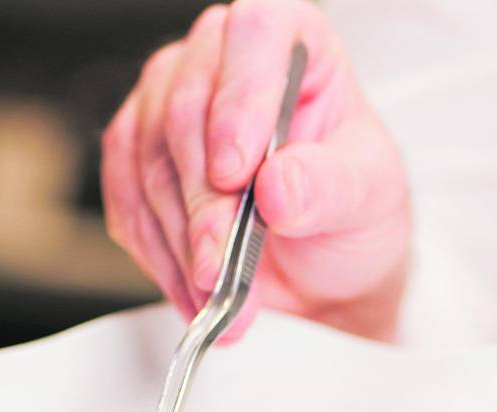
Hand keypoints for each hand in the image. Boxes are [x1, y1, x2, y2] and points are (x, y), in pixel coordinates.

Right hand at [101, 0, 410, 342]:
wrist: (329, 266)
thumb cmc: (355, 210)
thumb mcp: (368, 197)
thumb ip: (329, 188)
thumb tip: (278, 187)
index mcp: (295, 43)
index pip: (256, 34)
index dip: (241, 97)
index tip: (239, 171)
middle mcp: (225, 62)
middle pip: (186, 109)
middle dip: (204, 201)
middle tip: (223, 262)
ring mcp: (173, 104)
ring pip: (149, 160)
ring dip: (180, 239)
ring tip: (216, 292)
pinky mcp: (140, 156)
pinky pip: (127, 200)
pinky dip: (158, 254)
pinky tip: (190, 286)